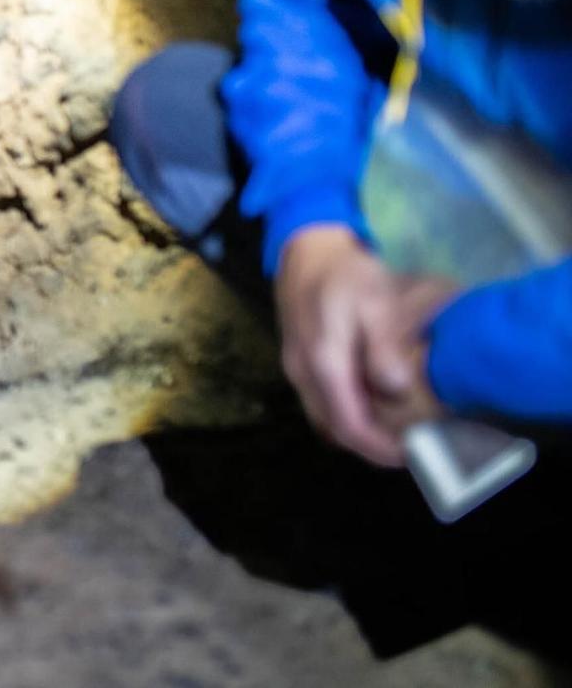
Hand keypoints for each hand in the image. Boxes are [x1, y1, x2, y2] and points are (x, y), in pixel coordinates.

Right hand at [274, 224, 459, 466]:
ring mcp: (295, 369)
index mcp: (324, 363)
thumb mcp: (375, 302)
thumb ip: (383, 348)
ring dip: (355, 432)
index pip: (349, 424)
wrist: (306, 249)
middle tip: (409, 447)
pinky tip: (369, 403)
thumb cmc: (346, 274)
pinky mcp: (296, 361)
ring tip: (392, 431)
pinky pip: (319, 402)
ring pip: (323, 418)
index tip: (411, 455)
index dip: (378, 448)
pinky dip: (344, 414)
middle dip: (369, 446)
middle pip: (334, 429)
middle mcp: (303, 374)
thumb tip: (396, 391)